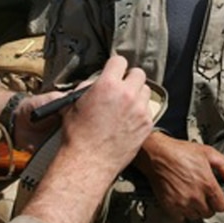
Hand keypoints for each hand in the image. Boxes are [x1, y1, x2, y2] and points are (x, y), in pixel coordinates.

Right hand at [19, 55, 152, 222]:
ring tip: (127, 104)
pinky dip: (141, 111)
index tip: (114, 71)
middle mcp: (127, 94)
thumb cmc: (77, 135)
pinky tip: (130, 119)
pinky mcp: (147, 124)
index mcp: (107, 84)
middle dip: (130, 78)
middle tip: (123, 87)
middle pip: (138, 73)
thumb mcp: (74, 104)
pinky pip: (149, 109)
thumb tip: (95, 83)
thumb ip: (88, 88)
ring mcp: (139, 109)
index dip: (115, 66)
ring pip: (146, 90)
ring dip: (138, 94)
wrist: (89, 161)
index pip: (119, 61)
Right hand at [134, 133, 223, 220]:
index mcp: (207, 184)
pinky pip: (180, 217)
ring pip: (195, 216)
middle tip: (204, 196)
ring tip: (192, 198)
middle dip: (208, 205)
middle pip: (208, 213)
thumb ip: (223, 164)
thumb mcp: (207, 151)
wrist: (157, 154)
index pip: (222, 206)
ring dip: (195, 210)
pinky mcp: (170, 206)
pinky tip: (182, 200)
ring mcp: (182, 203)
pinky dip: (182, 212)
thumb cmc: (178, 152)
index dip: (221, 202)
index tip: (218, 200)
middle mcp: (195, 196)